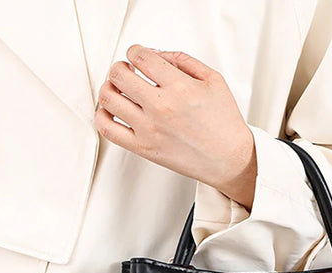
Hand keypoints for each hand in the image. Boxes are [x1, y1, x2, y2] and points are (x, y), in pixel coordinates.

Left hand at [94, 45, 256, 210]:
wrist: (230, 160)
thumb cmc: (224, 125)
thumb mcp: (213, 80)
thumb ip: (183, 60)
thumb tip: (156, 54)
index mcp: (179, 87)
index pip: (140, 56)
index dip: (135, 52)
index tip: (138, 58)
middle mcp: (161, 107)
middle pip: (118, 74)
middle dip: (120, 68)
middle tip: (127, 72)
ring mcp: (150, 129)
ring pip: (108, 98)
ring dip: (109, 88)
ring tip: (118, 90)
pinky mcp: (144, 148)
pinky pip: (108, 129)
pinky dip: (102, 116)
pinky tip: (112, 111)